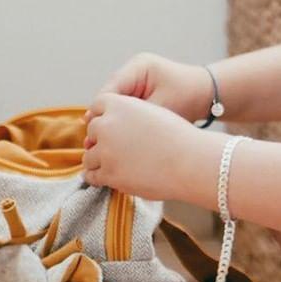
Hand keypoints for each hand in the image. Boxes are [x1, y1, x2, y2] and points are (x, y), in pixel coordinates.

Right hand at [82, 53, 212, 136]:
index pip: (110, 90)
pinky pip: (124, 109)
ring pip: (114, 105)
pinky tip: (116, 140)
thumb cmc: (189, 97)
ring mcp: (135, 82)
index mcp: (139, 67)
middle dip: (103, 119)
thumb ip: (137, 117)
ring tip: (100, 144)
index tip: (93, 132)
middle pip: (108, 98)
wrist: (208, 95)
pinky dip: (121, 123)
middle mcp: (133, 72)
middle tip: (93, 142)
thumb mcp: (162, 107)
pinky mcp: (139, 93)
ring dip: (111, 123)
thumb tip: (112, 132)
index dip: (99, 112)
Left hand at [82, 92, 198, 198]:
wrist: (191, 162)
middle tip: (118, 149)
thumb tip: (110, 125)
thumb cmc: (179, 139)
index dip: (103, 117)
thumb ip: (129, 115)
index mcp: (120, 104)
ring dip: (100, 161)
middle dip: (102, 140)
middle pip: (92, 132)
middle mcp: (107, 125)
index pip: (97, 106)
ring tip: (118, 165)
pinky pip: (92, 176)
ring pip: (89, 157)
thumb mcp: (153, 113)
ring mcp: (106, 151)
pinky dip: (99, 177)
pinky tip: (112, 176)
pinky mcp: (108, 174)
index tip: (109, 127)